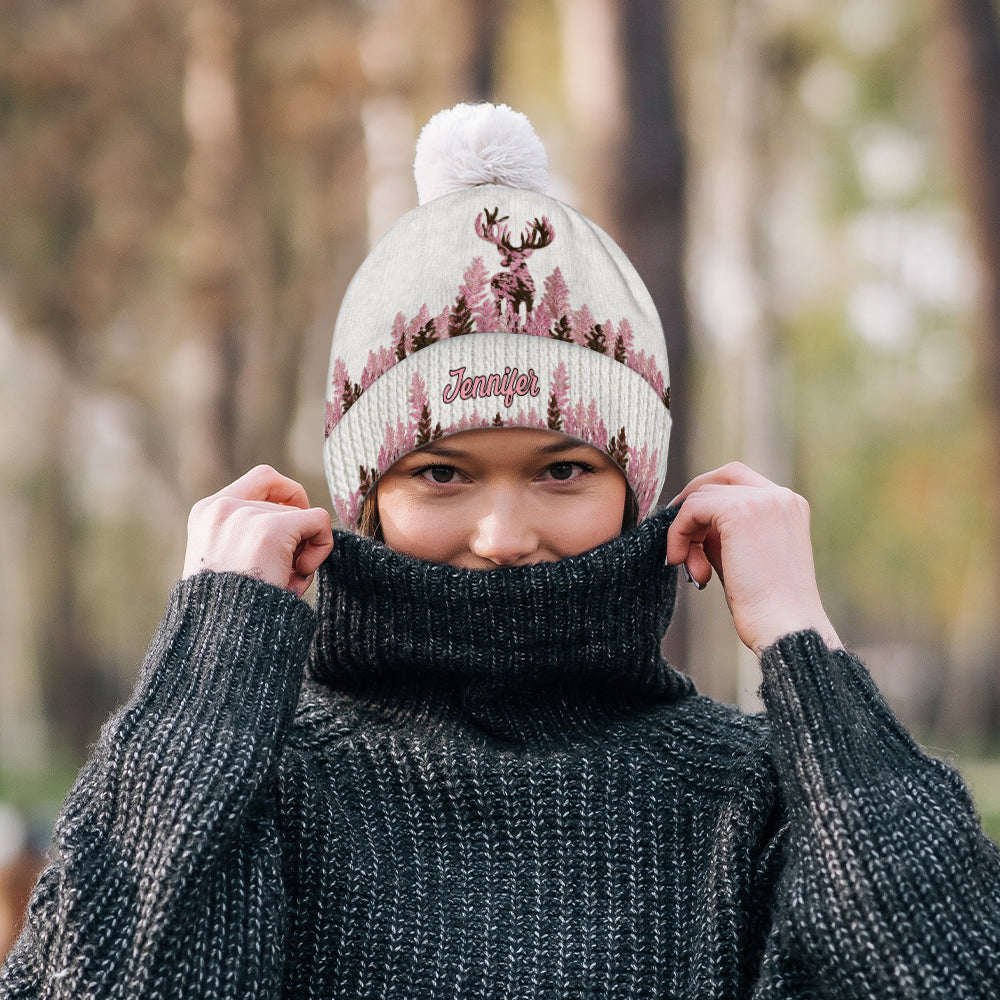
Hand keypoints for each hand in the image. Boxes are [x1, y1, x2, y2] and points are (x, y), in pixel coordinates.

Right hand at [183, 465, 333, 598]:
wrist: (221, 636)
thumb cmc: (230, 610)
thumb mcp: (228, 562)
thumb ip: (249, 535)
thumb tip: (303, 517)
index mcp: (206, 513)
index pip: (262, 479)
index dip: (288, 496)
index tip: (294, 525)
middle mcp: (222, 507)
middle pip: (286, 503)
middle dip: (295, 537)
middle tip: (285, 572)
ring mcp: (246, 516)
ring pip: (303, 517)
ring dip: (303, 550)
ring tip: (284, 582)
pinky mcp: (271, 530)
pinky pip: (319, 521)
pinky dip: (322, 546)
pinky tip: (300, 574)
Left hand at [667, 462, 841, 655]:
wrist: (784, 628)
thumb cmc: (766, 606)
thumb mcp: (743, 558)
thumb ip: (723, 533)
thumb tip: (691, 523)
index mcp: (789, 506)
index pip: (740, 481)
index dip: (708, 499)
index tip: (691, 530)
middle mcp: (780, 496)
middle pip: (721, 477)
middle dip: (693, 504)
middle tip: (678, 537)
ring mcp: (763, 501)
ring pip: (701, 495)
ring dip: (686, 531)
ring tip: (693, 570)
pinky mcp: (741, 512)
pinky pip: (692, 509)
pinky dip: (678, 533)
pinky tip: (680, 561)